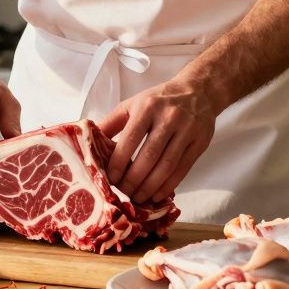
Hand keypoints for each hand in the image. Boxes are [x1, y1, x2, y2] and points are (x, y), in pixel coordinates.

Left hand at [98, 78, 216, 203]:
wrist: (198, 91)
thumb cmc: (159, 100)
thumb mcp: (133, 104)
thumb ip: (112, 123)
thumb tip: (89, 143)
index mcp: (147, 107)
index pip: (131, 139)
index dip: (119, 162)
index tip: (110, 178)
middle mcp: (169, 118)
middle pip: (149, 156)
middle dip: (134, 179)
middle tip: (124, 192)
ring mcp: (187, 130)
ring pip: (167, 166)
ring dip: (150, 187)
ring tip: (138, 197)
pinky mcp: (200, 143)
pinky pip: (182, 169)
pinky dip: (168, 186)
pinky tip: (156, 194)